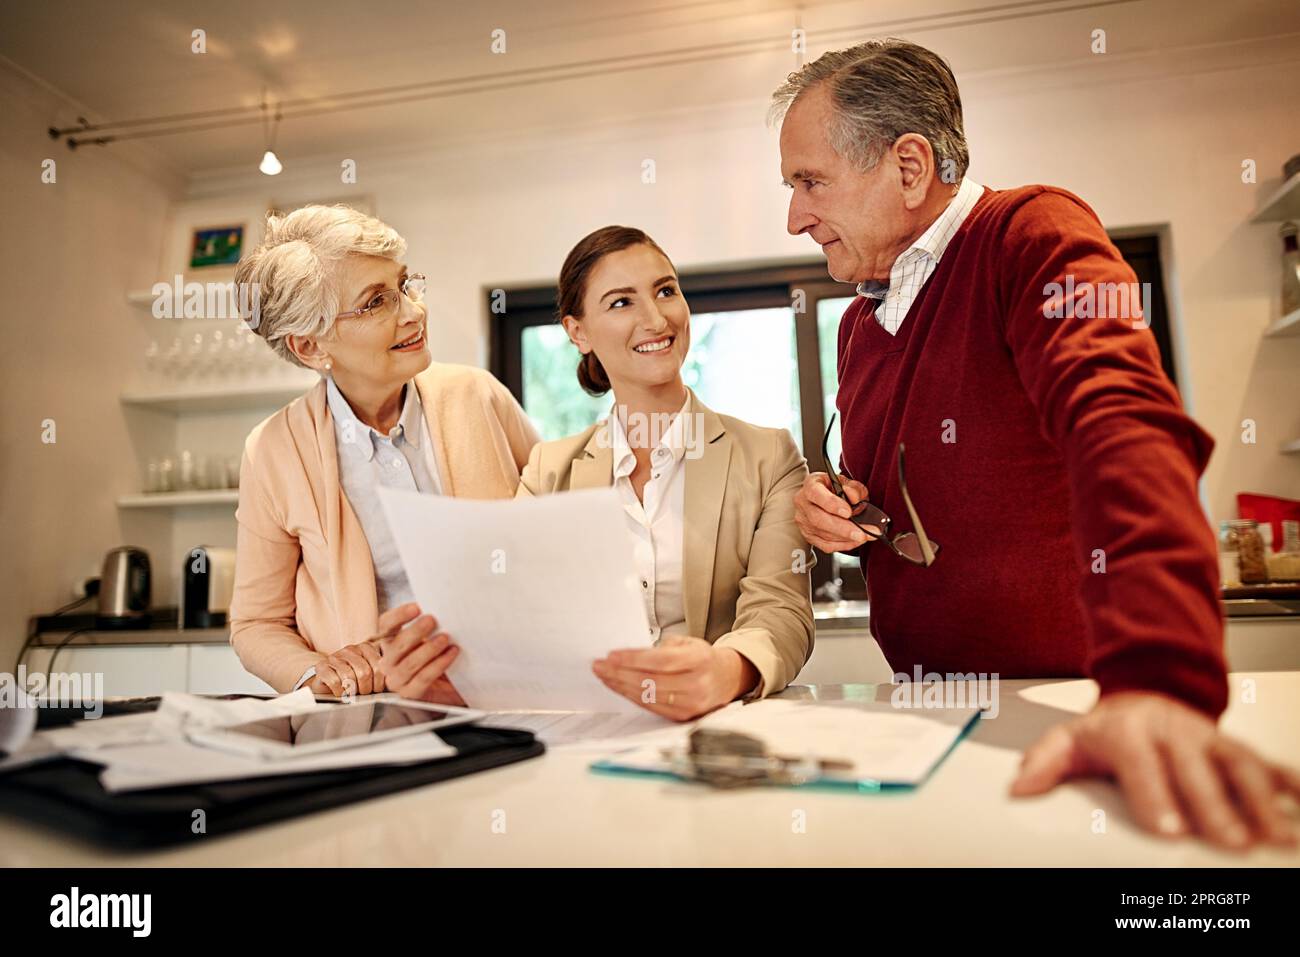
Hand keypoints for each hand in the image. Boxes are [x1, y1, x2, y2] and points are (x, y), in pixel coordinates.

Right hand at [307, 641, 383, 696]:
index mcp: (366, 648)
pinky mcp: (322, 667)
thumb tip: (393, 681)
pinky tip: (340, 693)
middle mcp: (350, 649)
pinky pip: (335, 682)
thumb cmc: (353, 682)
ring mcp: (335, 656)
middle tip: (363, 693)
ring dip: (352, 691)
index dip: (379, 683)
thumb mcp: (371, 675)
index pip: (379, 666)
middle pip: (364, 672)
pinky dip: (339, 692)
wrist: (328, 684)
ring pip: (349, 677)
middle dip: (365, 689)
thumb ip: (383, 674)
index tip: (376, 690)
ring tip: (352, 694)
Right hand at [373, 603, 466, 705]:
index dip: (399, 615)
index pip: (386, 625)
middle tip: (432, 620)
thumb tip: (441, 608)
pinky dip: (438, 665)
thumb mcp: (430, 636)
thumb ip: (430, 625)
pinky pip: (423, 678)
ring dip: (428, 649)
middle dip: (415, 632)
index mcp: (390, 642)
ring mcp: (397, 680)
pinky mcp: (410, 694)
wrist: (449, 685)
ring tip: (444, 638)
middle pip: (396, 645)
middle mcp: (388, 661)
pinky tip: (451, 654)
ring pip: (409, 664)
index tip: (416, 608)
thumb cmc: (437, 655)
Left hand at [592, 636, 758, 720]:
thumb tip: (627, 656)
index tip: (611, 655)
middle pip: (650, 681)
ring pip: (647, 696)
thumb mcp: (688, 643)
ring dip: (621, 686)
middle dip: (620, 673)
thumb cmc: (702, 658)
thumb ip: (661, 648)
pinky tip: (619, 687)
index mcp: (699, 660)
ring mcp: (690, 704)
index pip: (660, 661)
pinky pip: (650, 706)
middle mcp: (696, 684)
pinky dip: (631, 696)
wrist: (727, 679)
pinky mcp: (682, 716)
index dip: (633, 659)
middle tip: (599, 666)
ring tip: (604, 676)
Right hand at [794, 472, 877, 552]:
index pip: (816, 494)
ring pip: (823, 534)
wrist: (823, 497)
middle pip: (818, 519)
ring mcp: (804, 521)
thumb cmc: (834, 488)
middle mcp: (803, 503)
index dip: (832, 504)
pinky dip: (843, 545)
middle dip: (843, 528)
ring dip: (847, 538)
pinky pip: (825, 545)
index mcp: (811, 485)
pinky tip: (855, 541)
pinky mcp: (809, 536)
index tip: (848, 512)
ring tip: (865, 536)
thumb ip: (854, 488)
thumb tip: (855, 500)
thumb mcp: (847, 482)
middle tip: (862, 533)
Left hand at [1012, 691, 1299, 849]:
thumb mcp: (1068, 739)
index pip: (1141, 762)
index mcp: (1128, 730)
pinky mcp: (1232, 744)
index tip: (1169, 830)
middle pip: (1196, 768)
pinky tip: (1299, 802)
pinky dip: (1286, 781)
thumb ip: (1044, 762)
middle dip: (1216, 806)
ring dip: (1260, 798)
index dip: (1156, 795)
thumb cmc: (1107, 729)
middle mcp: (1173, 731)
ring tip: (1275, 834)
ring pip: (1237, 762)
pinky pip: (1264, 760)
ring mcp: (1207, 736)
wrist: (1142, 692)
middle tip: (1231, 841)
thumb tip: (1019, 788)